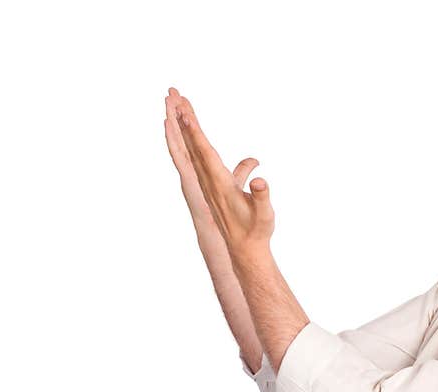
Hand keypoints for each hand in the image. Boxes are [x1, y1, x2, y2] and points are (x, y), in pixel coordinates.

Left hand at [170, 89, 274, 251]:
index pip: (204, 153)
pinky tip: (185, 133)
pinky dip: (187, 143)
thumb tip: (259, 182)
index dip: (193, 133)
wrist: (244, 249)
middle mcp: (208, 183)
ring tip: (176, 106)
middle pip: (192, 146)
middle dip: (182, 121)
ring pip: (190, 151)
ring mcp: (206, 185)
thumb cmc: (257, 230)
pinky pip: (194, 159)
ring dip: (182, 128)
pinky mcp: (208, 187)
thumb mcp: (264, 214)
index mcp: (220, 185)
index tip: (183, 113)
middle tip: (173, 96)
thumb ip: (262, 196)